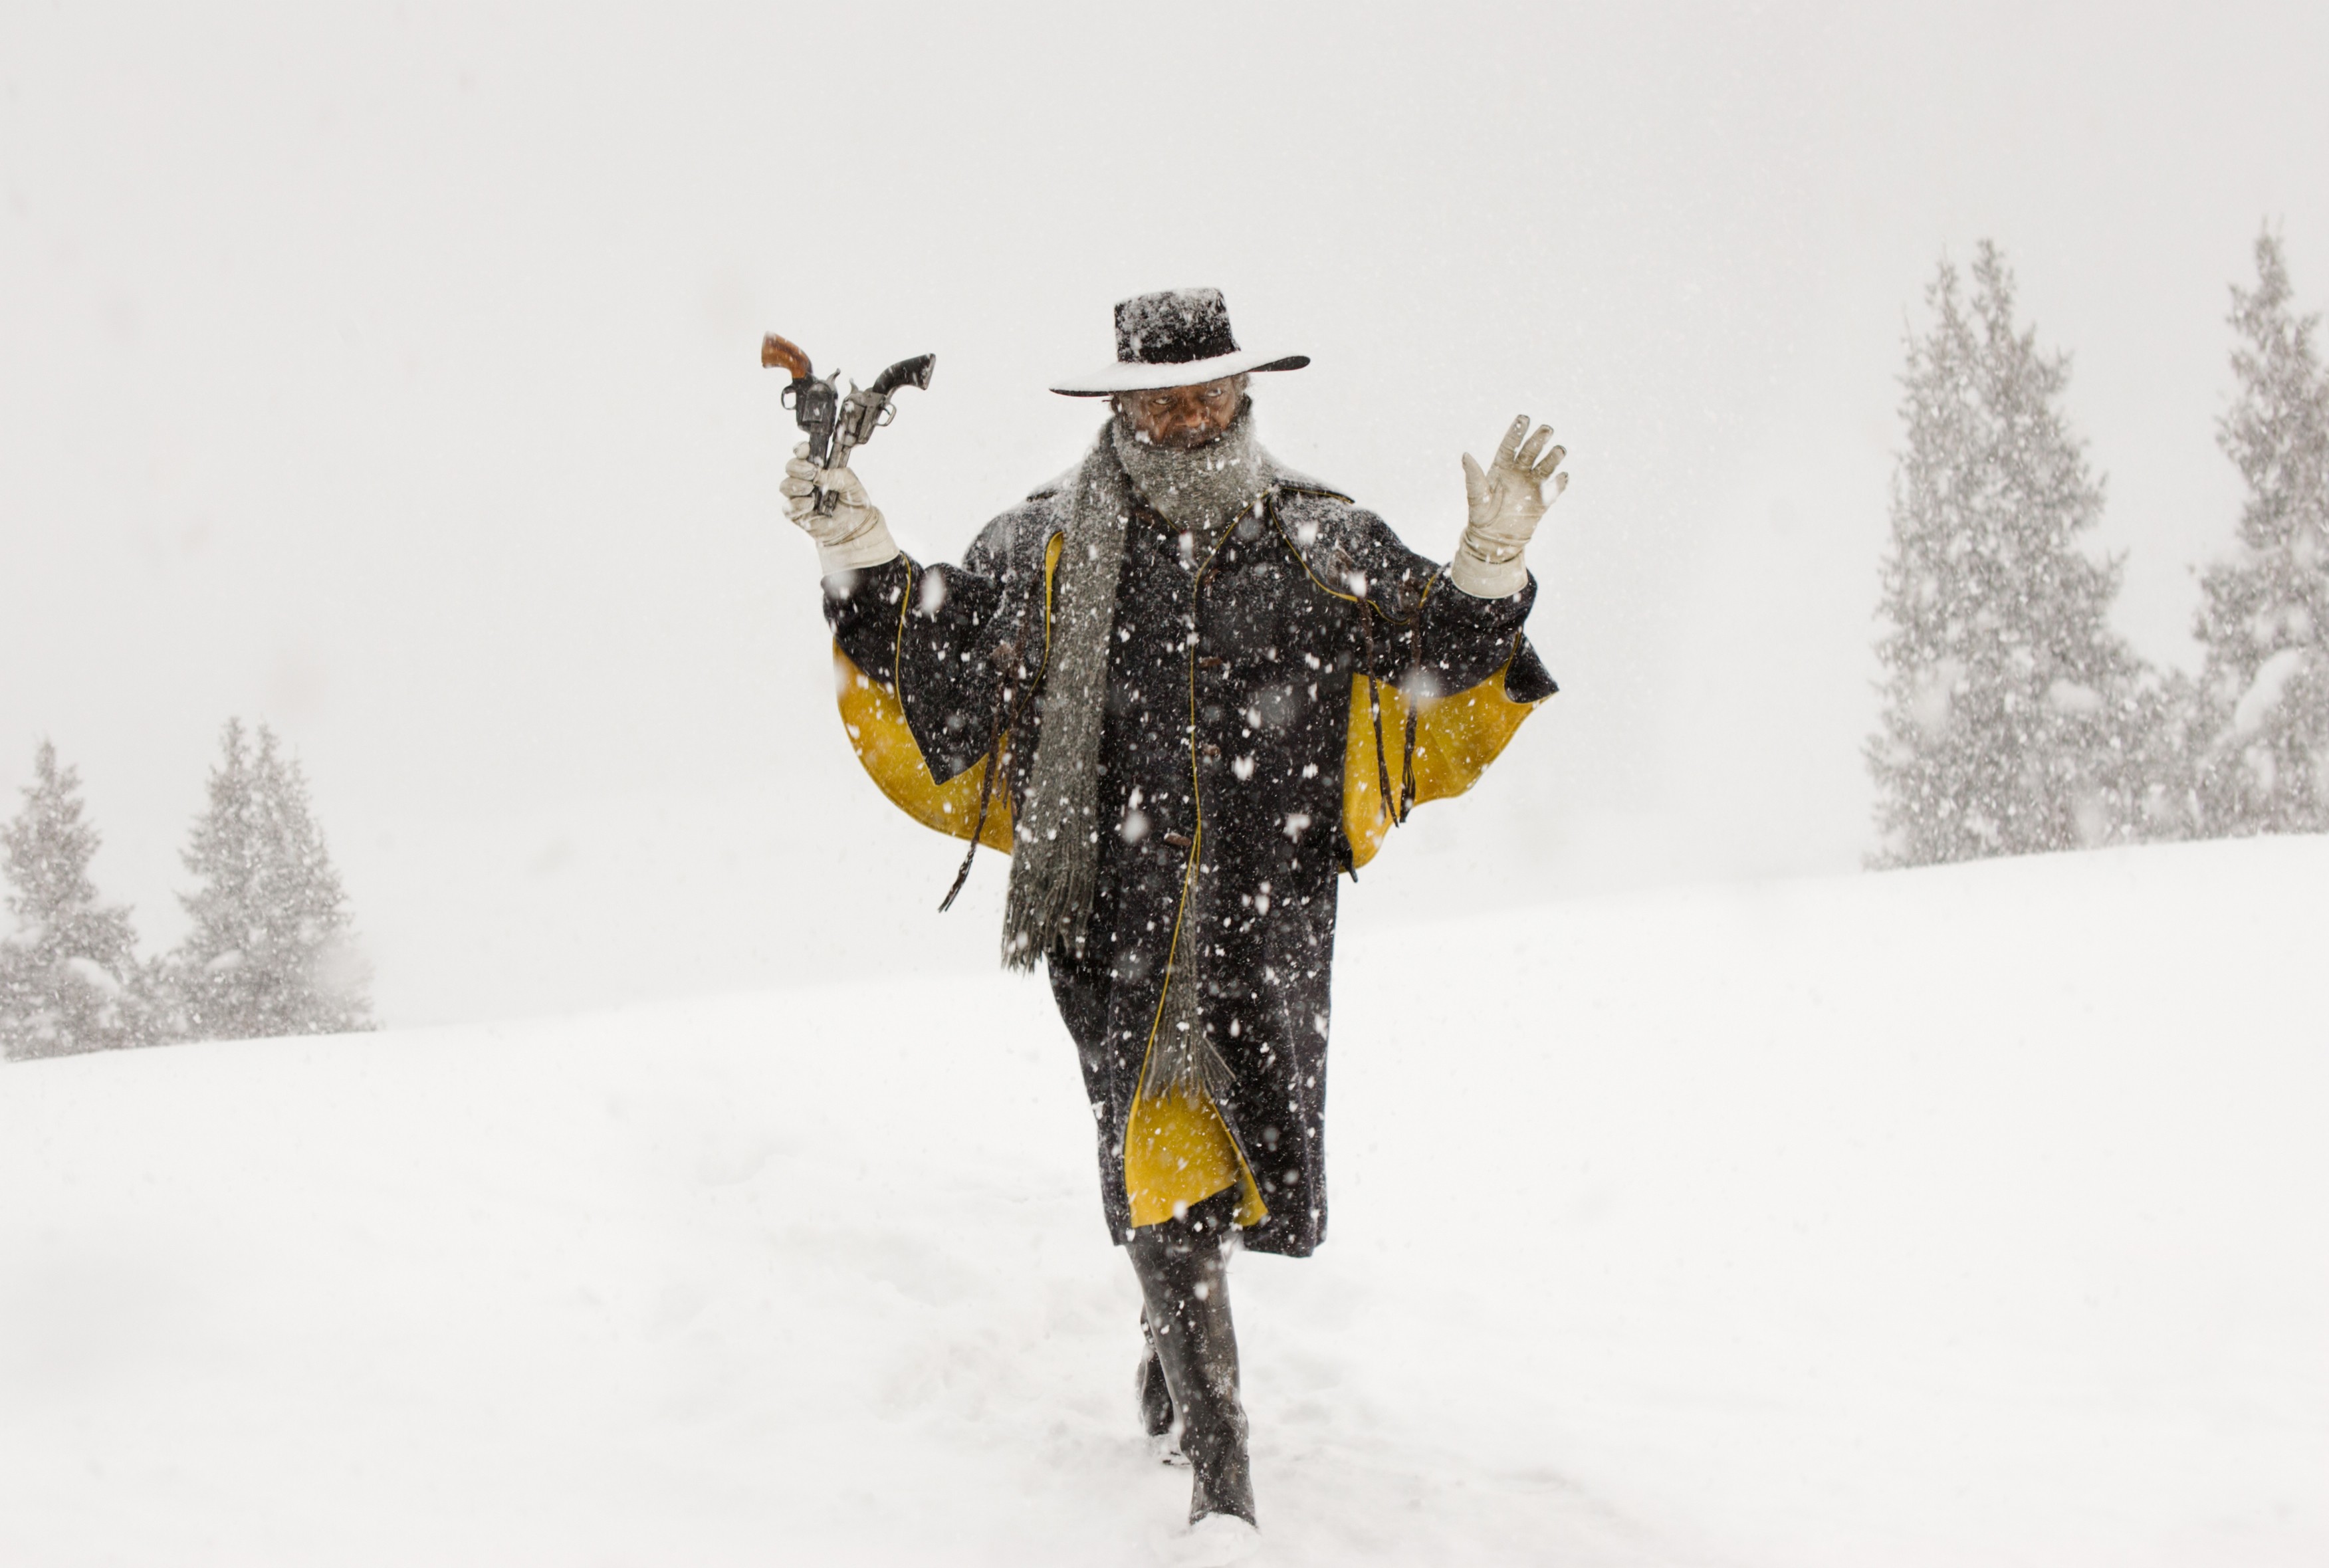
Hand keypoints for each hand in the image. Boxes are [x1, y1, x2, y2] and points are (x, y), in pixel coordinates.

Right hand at [780, 444, 897, 571]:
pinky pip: (787, 508)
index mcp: (818, 468)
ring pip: (785, 486)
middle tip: (812, 473)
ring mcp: (799, 497)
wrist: (856, 527)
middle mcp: (806, 480)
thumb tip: (818, 474)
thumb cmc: (853, 501)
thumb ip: (837, 475)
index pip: (802, 453)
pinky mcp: (797, 515)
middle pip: (790, 467)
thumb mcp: (852, 484)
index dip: (800, 449)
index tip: (804, 451)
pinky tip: (810, 504)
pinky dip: (797, 504)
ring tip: (810, 489)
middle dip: (798, 468)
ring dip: (796, 485)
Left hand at [1450, 416, 1565, 597]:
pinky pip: (1554, 490)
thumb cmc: (1481, 516)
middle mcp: (1519, 472)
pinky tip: (1563, 477)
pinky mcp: (1542, 501)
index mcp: (1501, 467)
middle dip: (1539, 440)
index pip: (1511, 444)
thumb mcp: (1476, 496)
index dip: (1517, 431)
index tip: (1525, 418)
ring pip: (1546, 466)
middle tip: (1547, 430)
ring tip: (1559, 451)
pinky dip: (1559, 484)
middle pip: (1531, 451)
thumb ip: (1473, 476)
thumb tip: (1465, 454)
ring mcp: (1532, 485)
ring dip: (1553, 458)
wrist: (1494, 540)